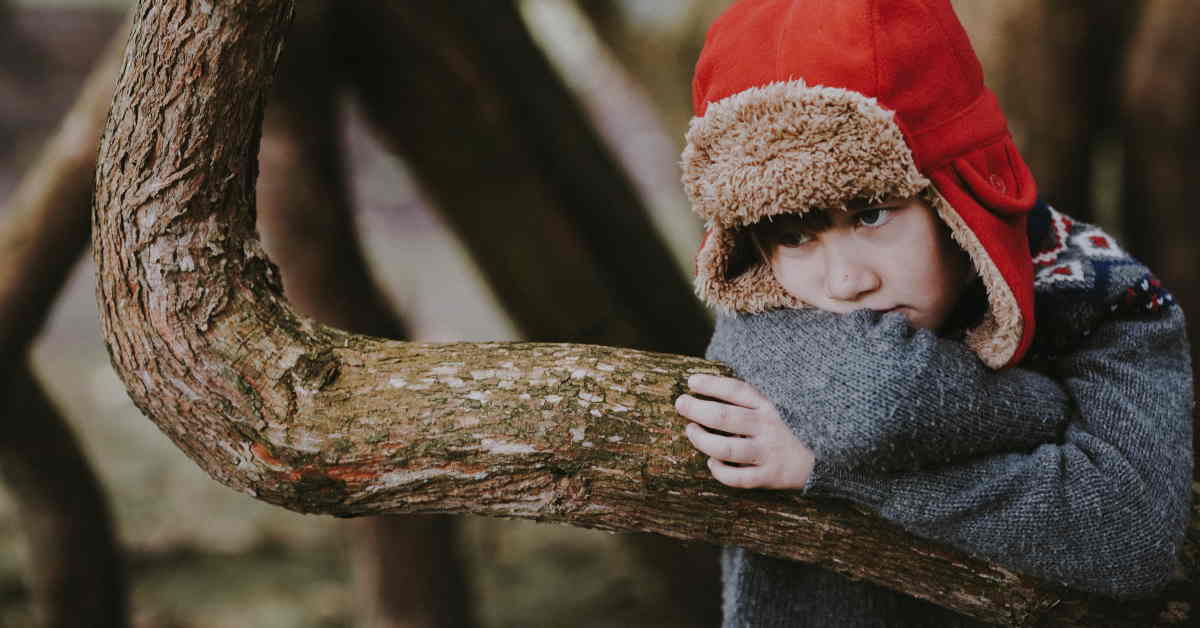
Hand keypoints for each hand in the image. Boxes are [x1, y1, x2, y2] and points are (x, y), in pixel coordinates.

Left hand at [675, 373, 815, 489]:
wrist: (827, 460)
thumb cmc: (794, 429)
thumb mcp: (779, 407)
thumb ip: (752, 400)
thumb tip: (713, 388)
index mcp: (770, 406)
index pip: (737, 390)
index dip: (712, 384)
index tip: (692, 382)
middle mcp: (768, 427)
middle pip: (724, 417)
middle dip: (697, 408)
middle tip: (681, 404)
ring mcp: (768, 453)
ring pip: (725, 448)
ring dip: (702, 439)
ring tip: (691, 430)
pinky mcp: (770, 477)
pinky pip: (737, 478)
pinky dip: (719, 471)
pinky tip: (711, 462)